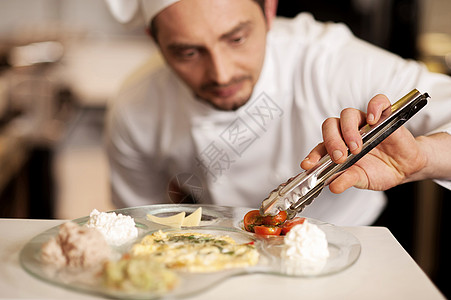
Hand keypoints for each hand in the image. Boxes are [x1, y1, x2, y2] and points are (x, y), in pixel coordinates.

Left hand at [301, 94, 427, 193]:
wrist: (405, 167)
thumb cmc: (380, 170)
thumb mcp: (362, 179)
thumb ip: (347, 180)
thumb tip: (333, 186)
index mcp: (338, 147)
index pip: (320, 146)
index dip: (313, 154)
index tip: (308, 164)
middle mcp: (347, 132)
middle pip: (330, 125)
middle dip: (331, 141)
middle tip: (340, 157)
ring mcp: (364, 123)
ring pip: (348, 114)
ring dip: (348, 130)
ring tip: (356, 148)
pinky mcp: (383, 116)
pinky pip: (378, 102)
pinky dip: (374, 107)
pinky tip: (372, 120)